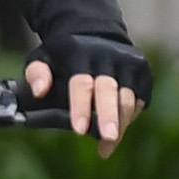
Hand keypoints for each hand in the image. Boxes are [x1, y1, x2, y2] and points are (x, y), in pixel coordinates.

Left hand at [28, 37, 146, 150]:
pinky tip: (117, 130)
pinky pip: (138, 100)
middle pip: (110, 90)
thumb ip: (36, 73)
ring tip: (106, 146)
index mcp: (80, 53)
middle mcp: (108, 57)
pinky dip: (129, 117)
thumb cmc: (62, 54)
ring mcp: (129, 63)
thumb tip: (41, 91)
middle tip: (107, 138)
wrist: (93, 32)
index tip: (78, 130)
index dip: (81, 107)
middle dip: (109, 116)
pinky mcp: (143, 72)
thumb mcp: (41, 57)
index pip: (81, 82)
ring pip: (128, 98)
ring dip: (119, 124)